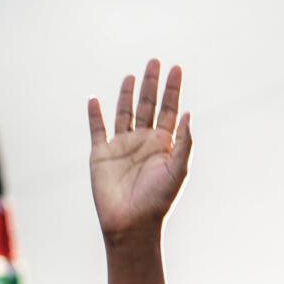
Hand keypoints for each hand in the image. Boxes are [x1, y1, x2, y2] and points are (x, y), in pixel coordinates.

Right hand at [88, 59, 192, 241]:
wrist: (131, 223)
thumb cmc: (158, 200)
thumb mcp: (177, 170)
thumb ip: (184, 143)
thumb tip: (188, 114)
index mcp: (164, 145)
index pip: (170, 110)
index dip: (173, 90)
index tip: (176, 68)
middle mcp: (144, 142)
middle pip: (148, 106)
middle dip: (152, 84)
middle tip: (155, 61)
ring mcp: (122, 146)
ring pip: (124, 113)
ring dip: (127, 94)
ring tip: (132, 75)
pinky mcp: (100, 154)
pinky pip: (97, 130)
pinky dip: (95, 115)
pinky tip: (95, 100)